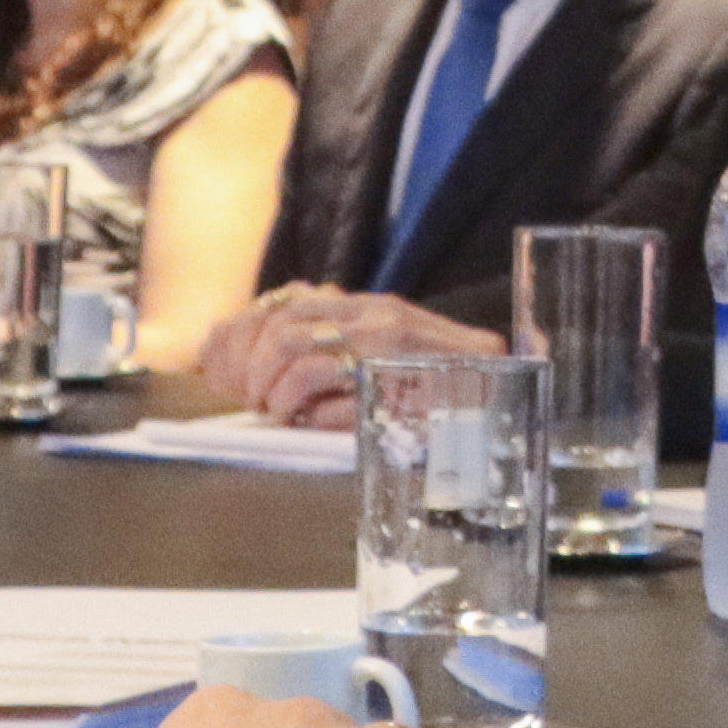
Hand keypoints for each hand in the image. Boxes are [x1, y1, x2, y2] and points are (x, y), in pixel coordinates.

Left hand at [199, 286, 494, 421]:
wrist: (506, 400)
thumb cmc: (436, 391)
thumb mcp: (377, 360)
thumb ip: (321, 352)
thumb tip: (231, 358)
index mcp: (363, 304)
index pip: (277, 305)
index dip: (236, 339)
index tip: (222, 374)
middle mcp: (374, 312)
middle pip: (277, 327)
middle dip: (248, 370)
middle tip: (252, 404)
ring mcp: (388, 341)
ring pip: (293, 350)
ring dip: (272, 390)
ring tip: (278, 414)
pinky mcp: (401, 374)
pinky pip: (328, 384)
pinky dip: (305, 408)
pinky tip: (307, 422)